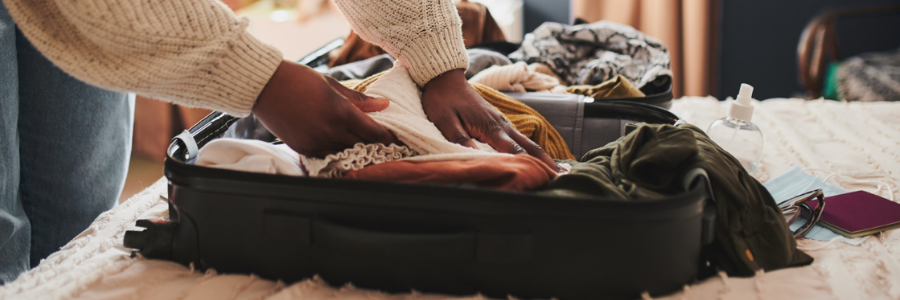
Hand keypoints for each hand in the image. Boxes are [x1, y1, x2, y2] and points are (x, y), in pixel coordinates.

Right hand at [253, 60, 399, 157]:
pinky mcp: (303, 149)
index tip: (395, 136)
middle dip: (375, 144)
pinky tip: (343, 146)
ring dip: (356, 149)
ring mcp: (316, 142)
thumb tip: (384, 104)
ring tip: (366, 146)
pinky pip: (327, 155)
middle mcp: (329, 130)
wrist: (265, 86)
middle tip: (385, 143)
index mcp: (340, 112)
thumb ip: (359, 99)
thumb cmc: (299, 79)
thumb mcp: (332, 85)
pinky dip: (337, 151)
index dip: (387, 136)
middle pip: (362, 145)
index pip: (373, 131)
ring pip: (345, 152)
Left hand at [422, 69, 557, 170]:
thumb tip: (477, 158)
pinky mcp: (498, 122)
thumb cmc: (442, 101)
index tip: (542, 178)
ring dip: (541, 156)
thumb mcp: (445, 122)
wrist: (444, 78)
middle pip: (528, 146)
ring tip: (555, 171)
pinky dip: (530, 149)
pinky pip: (519, 138)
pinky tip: (535, 157)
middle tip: (560, 177)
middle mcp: (501, 125)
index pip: (514, 151)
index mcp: (490, 127)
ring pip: (526, 142)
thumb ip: (460, 140)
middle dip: (544, 162)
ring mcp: (501, 122)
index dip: (529, 166)